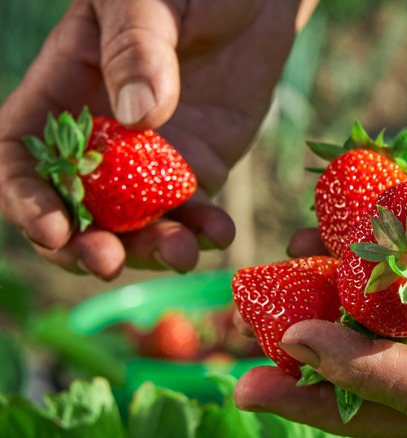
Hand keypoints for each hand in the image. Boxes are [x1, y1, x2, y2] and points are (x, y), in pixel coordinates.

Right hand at [0, 0, 300, 278]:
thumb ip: (135, 50)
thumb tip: (139, 118)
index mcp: (65, 91)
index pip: (21, 158)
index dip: (27, 200)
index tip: (54, 230)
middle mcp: (103, 136)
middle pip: (76, 208)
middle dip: (85, 244)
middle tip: (109, 262)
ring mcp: (152, 158)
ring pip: (136, 223)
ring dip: (150, 249)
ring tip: (182, 254)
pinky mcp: (201, 165)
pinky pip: (195, 211)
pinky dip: (204, 230)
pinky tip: (221, 233)